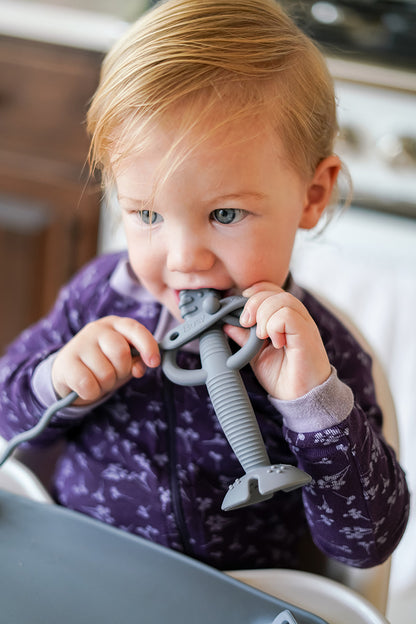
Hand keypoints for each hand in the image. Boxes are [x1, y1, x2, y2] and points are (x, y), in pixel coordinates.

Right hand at [51, 316, 159, 404]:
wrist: (69, 374)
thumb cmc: (103, 364)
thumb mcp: (124, 361)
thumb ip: (137, 360)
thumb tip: (139, 368)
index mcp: (115, 324)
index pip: (135, 329)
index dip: (148, 346)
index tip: (154, 363)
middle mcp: (97, 329)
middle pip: (121, 353)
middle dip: (121, 371)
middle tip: (114, 374)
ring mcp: (79, 343)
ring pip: (105, 374)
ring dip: (105, 384)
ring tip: (98, 378)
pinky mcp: (65, 362)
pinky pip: (88, 385)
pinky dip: (92, 392)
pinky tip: (86, 386)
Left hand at [224, 282, 330, 399]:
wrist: (299, 399)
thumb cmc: (282, 377)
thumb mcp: (255, 354)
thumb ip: (243, 337)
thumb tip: (225, 323)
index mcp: (285, 318)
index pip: (270, 289)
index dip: (253, 293)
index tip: (242, 313)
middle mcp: (297, 317)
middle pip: (274, 291)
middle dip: (253, 303)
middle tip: (245, 324)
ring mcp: (304, 325)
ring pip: (282, 299)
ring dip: (264, 315)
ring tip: (261, 336)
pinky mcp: (307, 335)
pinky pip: (288, 315)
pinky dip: (274, 326)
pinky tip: (275, 342)